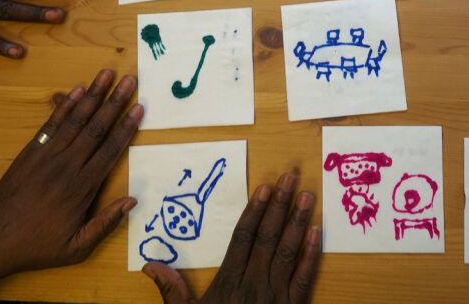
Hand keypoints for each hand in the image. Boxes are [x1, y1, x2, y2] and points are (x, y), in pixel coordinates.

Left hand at [0, 70, 142, 281]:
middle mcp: (66, 165)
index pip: (110, 151)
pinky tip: (77, 90)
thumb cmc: (37, 246)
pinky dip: (65, 105)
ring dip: (93, 95)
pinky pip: (51, 124)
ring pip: (75, 120)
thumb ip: (105, 224)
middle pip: (96, 128)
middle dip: (115, 102)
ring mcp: (46, 155)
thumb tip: (132, 200)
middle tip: (130, 80)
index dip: (126, 128)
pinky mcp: (30, 152)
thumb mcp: (76, 248)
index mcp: (81, 188)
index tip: (139, 109)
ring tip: (107, 74)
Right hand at [144, 171, 320, 302]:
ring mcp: (275, 297)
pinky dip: (312, 254)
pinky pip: (304, 278)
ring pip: (287, 252)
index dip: (254, 211)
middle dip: (279, 205)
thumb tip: (150, 264)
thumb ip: (172, 291)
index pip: (242, 238)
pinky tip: (317, 232)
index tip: (264, 187)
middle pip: (267, 237)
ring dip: (297, 221)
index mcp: (228, 283)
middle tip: (291, 176)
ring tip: (307, 195)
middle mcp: (253, 285)